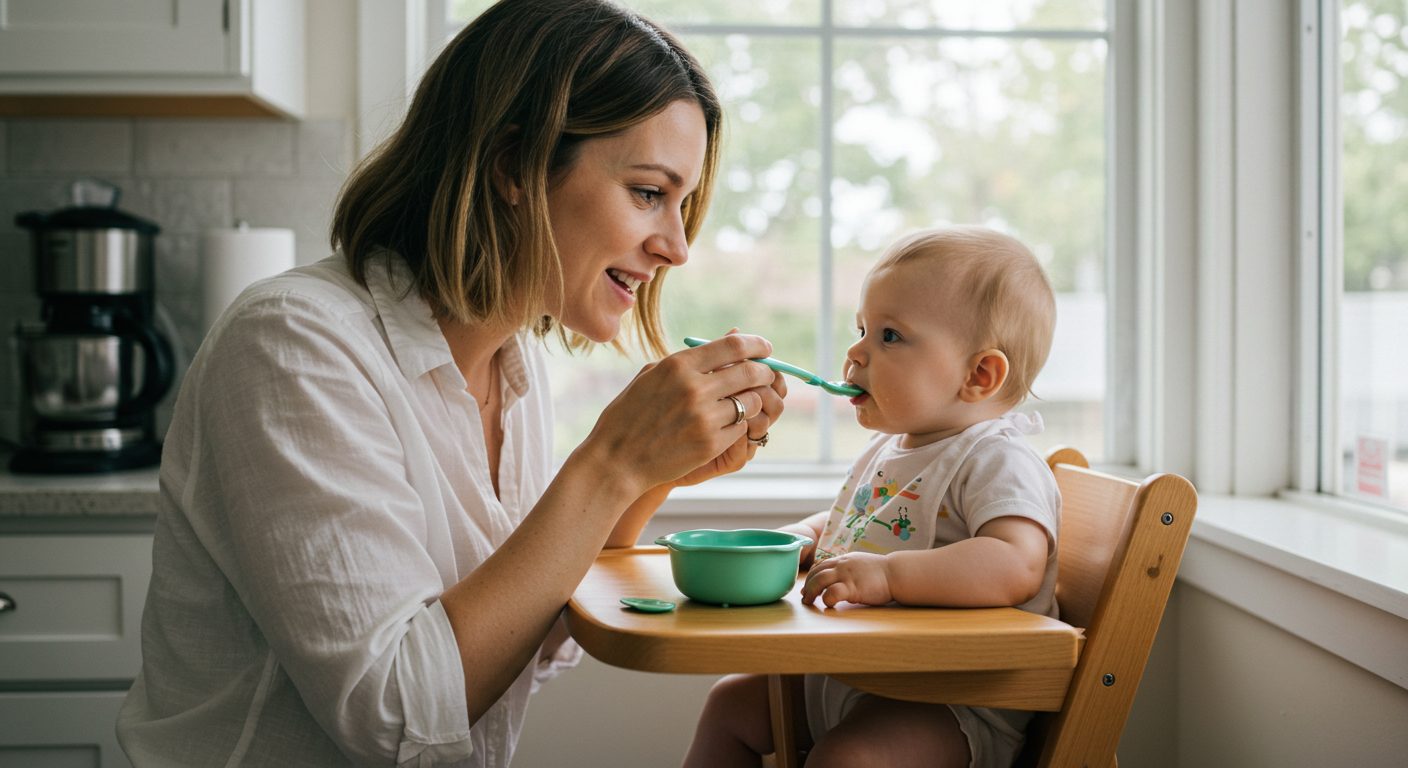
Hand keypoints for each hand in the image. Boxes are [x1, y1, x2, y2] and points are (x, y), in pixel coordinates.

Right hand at [577, 334, 776, 495]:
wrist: (615, 460)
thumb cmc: (629, 415)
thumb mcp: (651, 376)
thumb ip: (690, 357)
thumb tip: (731, 336)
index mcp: (678, 364)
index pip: (734, 346)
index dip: (757, 345)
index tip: (765, 348)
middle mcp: (694, 387)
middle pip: (751, 372)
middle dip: (764, 373)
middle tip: (766, 376)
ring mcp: (703, 417)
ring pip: (751, 402)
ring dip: (753, 401)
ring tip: (744, 403)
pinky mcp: (710, 443)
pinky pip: (741, 428)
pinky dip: (740, 425)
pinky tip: (726, 426)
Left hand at [801, 552, 893, 607]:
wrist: (896, 573)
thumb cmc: (881, 572)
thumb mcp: (860, 564)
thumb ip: (848, 569)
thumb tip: (839, 579)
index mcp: (843, 560)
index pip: (820, 565)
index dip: (811, 576)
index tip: (807, 586)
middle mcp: (842, 565)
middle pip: (816, 572)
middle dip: (807, 585)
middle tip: (805, 597)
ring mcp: (846, 575)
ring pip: (819, 580)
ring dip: (810, 591)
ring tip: (809, 601)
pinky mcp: (853, 587)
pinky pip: (833, 592)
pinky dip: (826, 599)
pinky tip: (828, 604)